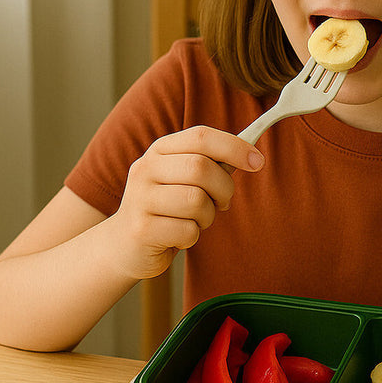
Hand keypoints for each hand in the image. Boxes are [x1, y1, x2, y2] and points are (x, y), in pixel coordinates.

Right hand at [109, 126, 264, 280]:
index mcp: (160, 150)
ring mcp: (140, 199)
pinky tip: (178, 236)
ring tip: (195, 220)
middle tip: (222, 202)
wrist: (123, 245)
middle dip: (224, 189)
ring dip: (207, 216)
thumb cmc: (166, 209)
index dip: (234, 147)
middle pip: (201, 168)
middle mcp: (146, 169)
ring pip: (197, 201)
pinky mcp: (142, 229)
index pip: (201, 136)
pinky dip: (192, 237)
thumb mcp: (183, 179)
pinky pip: (188, 231)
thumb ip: (211, 165)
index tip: (258, 162)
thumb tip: (250, 156)